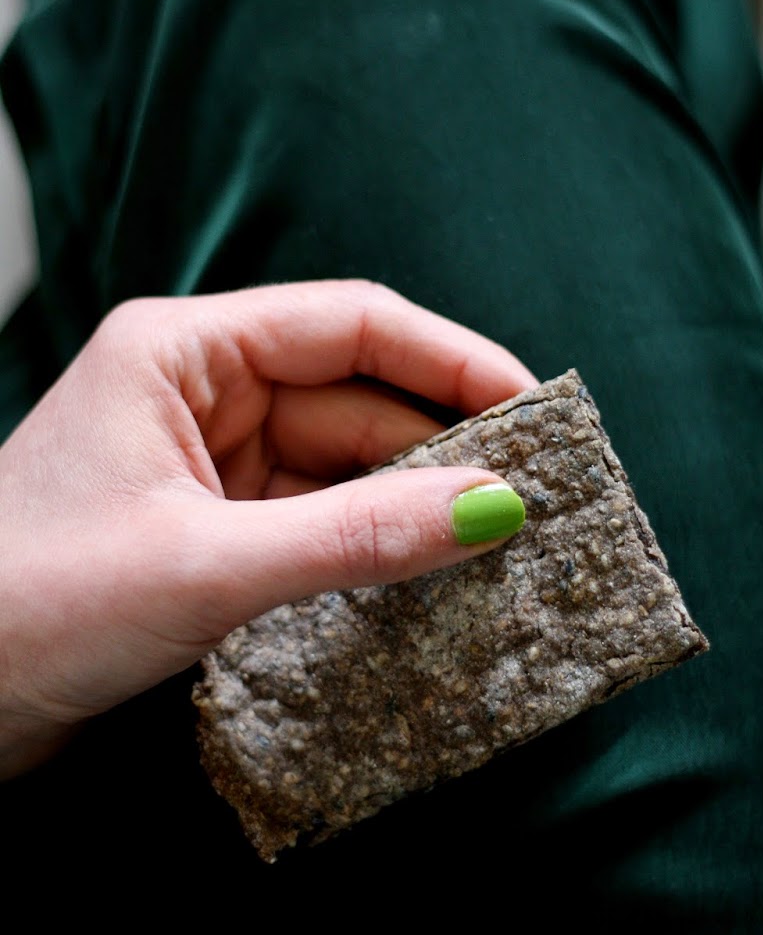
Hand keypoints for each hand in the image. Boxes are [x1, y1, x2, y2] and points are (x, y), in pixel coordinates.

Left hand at [0, 280, 539, 777]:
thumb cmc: (21, 609)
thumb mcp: (206, 567)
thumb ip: (359, 535)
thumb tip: (497, 508)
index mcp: (185, 353)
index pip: (354, 325)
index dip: (455, 359)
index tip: (538, 406)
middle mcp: (202, 395)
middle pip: (361, 398)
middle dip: (448, 444)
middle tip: (539, 493)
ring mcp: (208, 467)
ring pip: (347, 466)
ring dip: (416, 503)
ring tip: (501, 544)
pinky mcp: (211, 534)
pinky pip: (321, 522)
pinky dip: (375, 547)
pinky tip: (430, 577)